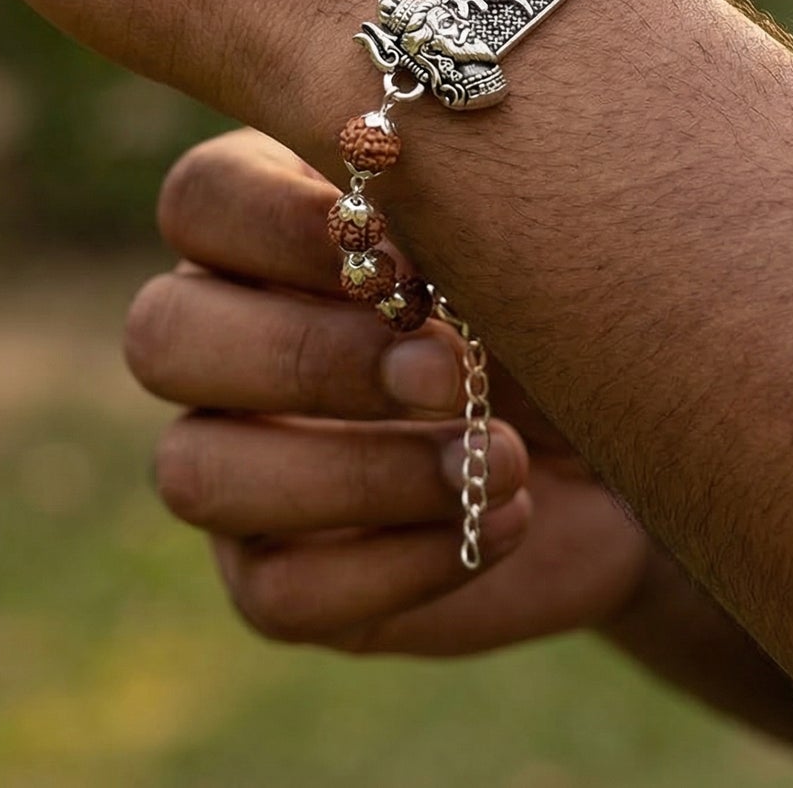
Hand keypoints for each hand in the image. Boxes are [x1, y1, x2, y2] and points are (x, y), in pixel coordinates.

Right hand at [124, 127, 649, 652]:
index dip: (278, 223)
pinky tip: (511, 520)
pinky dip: (404, 561)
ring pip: (193, 473)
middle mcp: (223, 336)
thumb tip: (399, 260)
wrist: (631, 431)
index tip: (397, 251)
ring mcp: (234, 460)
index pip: (201, 200)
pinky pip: (278, 591)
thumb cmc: (558, 307)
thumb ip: (448, 237)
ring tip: (501, 459)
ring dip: (356, 473)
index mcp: (265, 225)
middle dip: (310, 355)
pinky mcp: (274, 574)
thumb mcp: (519, 255)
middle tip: (446, 369)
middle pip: (161, 336)